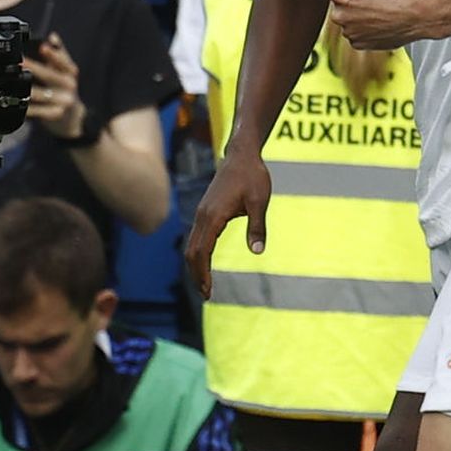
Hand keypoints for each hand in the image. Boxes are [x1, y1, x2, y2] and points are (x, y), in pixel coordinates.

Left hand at [24, 33, 87, 140]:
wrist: (74, 119)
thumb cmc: (65, 91)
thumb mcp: (66, 73)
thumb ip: (59, 55)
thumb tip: (53, 37)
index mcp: (70, 73)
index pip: (63, 61)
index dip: (54, 54)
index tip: (43, 47)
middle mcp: (69, 86)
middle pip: (50, 76)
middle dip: (35, 68)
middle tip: (22, 62)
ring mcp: (63, 102)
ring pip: (43, 94)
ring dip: (29, 89)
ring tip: (17, 83)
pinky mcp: (55, 115)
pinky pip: (39, 111)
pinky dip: (28, 108)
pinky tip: (20, 105)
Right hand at [186, 148, 271, 296]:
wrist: (241, 155)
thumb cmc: (252, 176)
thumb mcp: (259, 201)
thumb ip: (257, 227)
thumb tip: (257, 252)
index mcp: (214, 216)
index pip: (202, 252)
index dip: (203, 273)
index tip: (208, 291)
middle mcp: (203, 216)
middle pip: (191, 252)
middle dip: (196, 275)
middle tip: (206, 295)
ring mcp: (202, 213)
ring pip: (191, 245)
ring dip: (195, 267)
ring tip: (204, 285)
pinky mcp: (205, 211)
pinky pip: (196, 237)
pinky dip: (197, 255)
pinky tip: (205, 264)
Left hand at [325, 0, 429, 49]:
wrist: (417, 13)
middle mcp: (340, 16)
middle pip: (339, 1)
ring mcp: (350, 32)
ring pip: (348, 17)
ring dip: (359, 13)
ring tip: (380, 7)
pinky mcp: (360, 44)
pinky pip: (357, 31)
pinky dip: (366, 27)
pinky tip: (380, 19)